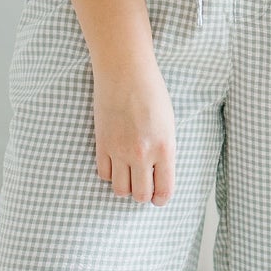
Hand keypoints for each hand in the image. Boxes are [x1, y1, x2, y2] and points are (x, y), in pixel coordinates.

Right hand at [93, 58, 176, 203]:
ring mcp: (119, 150)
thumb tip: (159, 176)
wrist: (125, 72)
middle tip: (145, 186)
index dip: (162, 199)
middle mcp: (142, 153)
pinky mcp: (101, 144)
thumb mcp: (168, 124)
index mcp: (165, 148)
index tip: (159, 197)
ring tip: (130, 175)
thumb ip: (165, 152)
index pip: (164, 191)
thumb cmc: (151, 93)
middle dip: (144, 195)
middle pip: (140, 195)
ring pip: (120, 189)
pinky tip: (116, 163)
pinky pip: (103, 174)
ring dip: (126, 187)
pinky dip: (110, 174)